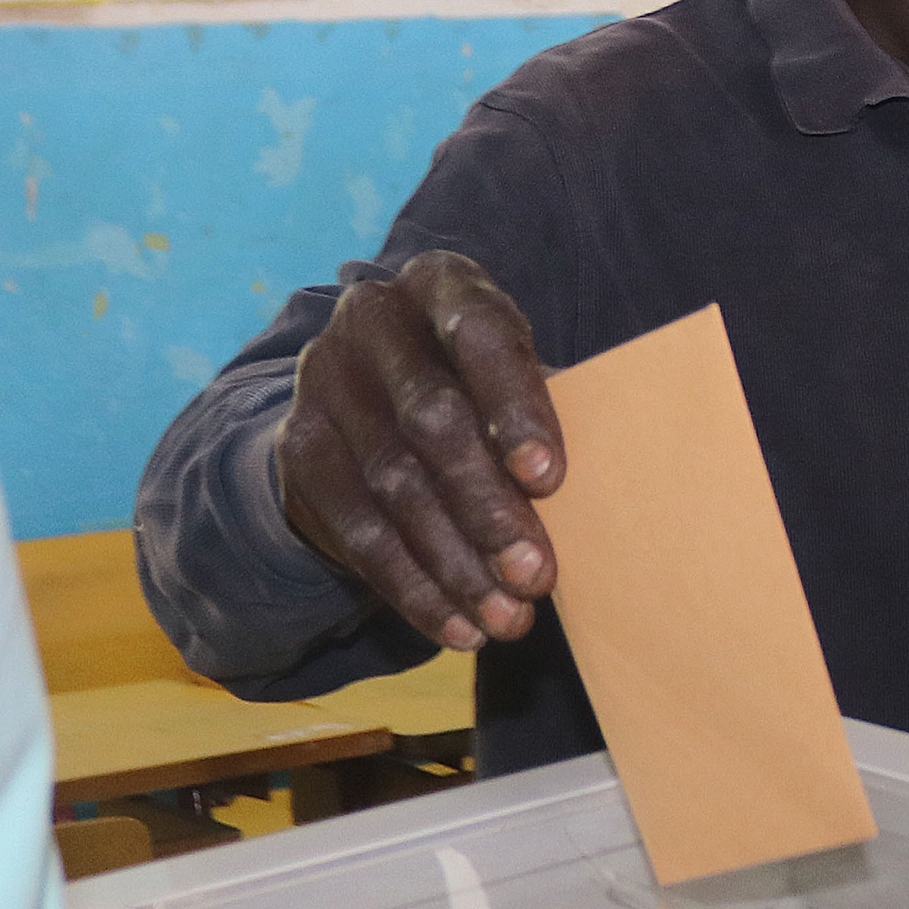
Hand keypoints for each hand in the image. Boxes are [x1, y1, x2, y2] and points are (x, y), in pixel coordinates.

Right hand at [270, 252, 564, 650]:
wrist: (364, 405)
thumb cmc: (477, 389)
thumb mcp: (509, 379)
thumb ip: (543, 414)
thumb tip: (609, 489)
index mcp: (441, 283)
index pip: (478, 332)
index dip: (515, 405)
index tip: (549, 479)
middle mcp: (372, 318)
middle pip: (431, 417)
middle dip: (489, 506)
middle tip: (537, 575)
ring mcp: (323, 380)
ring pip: (394, 484)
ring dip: (457, 563)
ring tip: (508, 617)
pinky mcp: (299, 448)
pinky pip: (358, 531)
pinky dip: (414, 588)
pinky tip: (458, 626)